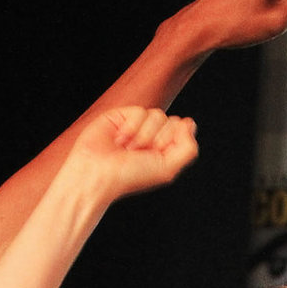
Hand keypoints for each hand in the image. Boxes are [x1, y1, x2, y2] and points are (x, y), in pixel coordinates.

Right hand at [63, 107, 198, 201]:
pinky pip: (139, 111)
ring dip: (143, 136)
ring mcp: (136, 126)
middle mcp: (152, 137)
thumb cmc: (129, 176)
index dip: (174, 141)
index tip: (159, 154)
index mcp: (164, 150)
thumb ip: (188, 148)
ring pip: (157, 115)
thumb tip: (189, 123)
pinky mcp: (121, 116)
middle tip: (141, 155)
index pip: (183, 130)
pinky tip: (120, 140)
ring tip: (128, 149)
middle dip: (158, 139)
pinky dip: (131, 128)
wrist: (97, 174)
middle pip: (171, 121)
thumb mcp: (167, 169)